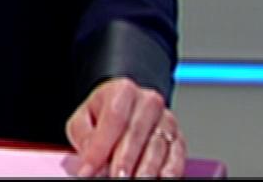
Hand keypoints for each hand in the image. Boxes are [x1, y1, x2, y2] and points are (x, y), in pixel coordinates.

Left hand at [65, 76, 186, 177]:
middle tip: (116, 178)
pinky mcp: (178, 140)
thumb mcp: (84, 120)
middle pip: (137, 133)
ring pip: (157, 147)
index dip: (101, 145)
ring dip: (145, 170)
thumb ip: (85, 136)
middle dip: (124, 160)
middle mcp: (149, 102)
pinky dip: (168, 172)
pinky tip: (157, 180)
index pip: (114, 117)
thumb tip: (89, 158)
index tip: (90, 168)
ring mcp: (167, 121)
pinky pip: (175, 158)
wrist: (125, 113)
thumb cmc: (103, 116)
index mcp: (122, 90)